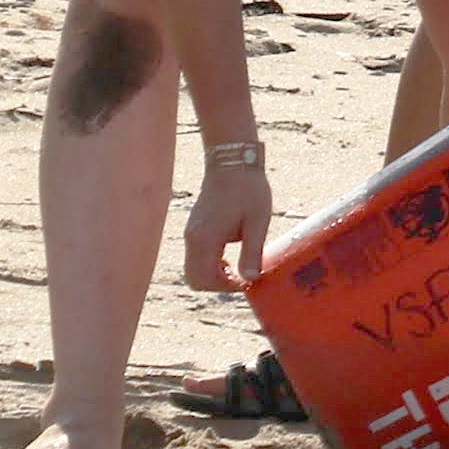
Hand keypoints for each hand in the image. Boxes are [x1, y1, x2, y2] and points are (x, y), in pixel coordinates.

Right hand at [184, 162, 270, 291]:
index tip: (246, 280)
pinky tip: (228, 255)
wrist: (232, 162)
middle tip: (240, 277)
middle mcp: (192, 239)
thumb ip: (252, 253)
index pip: (204, 280)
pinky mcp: (194, 228)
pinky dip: (208, 264)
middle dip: (216, 284)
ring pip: (193, 269)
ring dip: (212, 274)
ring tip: (236, 266)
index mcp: (206, 239)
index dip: (225, 287)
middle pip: (194, 279)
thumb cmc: (248, 190)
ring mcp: (191, 233)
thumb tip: (250, 279)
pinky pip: (195, 257)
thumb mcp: (257, 222)